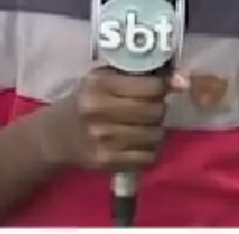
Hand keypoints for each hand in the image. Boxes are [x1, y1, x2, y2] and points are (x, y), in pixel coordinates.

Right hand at [43, 68, 185, 172]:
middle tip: (149, 106)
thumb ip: (137, 75)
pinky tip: (138, 143)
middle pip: (155, 111)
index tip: (165, 86)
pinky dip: (149, 150)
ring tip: (143, 125)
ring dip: (155, 130)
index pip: (150, 87)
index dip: (163, 86)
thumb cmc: (85, 100)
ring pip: (155, 135)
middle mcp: (100, 111)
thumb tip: (182, 80)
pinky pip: (148, 157)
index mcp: (100, 85)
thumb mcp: (102, 79)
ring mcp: (104, 139)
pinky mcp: (108, 162)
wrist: (56, 136)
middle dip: (158, 108)